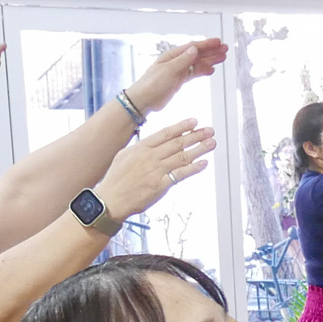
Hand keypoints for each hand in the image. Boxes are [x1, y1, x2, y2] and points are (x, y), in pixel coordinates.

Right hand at [96, 119, 216, 219]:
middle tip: (209, 131)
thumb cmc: (116, 179)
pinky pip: (181, 174)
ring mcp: (156, 170)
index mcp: (141, 147)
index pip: (165, 133)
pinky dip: (194, 168)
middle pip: (177, 143)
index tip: (194, 122)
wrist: (110, 199)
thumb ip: (141, 147)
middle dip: (196, 136)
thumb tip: (155, 142)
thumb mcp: (124, 155)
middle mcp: (150, 157)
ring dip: (199, 149)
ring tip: (211, 143)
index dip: (182, 127)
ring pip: (182, 156)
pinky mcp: (161, 185)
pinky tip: (204, 163)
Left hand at [127, 37, 229, 111]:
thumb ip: (183, 60)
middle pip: (198, 54)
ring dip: (210, 60)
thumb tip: (194, 49)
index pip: (193, 47)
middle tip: (225, 49)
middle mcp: (176, 61)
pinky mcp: (179, 80)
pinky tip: (211, 70)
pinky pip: (194, 73)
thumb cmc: (152, 84)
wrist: (144, 99)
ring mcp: (178, 70)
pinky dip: (203, 71)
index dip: (207, 44)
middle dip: (212, 51)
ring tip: (222, 58)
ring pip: (198, 63)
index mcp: (173, 56)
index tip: (219, 42)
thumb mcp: (169, 70)